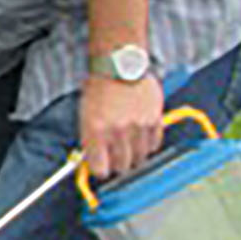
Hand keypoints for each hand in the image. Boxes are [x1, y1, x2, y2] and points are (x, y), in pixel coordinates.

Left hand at [81, 71, 169, 186]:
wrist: (119, 68)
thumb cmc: (98, 92)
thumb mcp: (85, 119)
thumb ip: (90, 142)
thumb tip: (93, 163)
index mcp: (96, 132)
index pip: (100, 169)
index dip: (101, 171)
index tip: (102, 169)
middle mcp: (118, 131)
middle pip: (122, 166)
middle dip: (118, 166)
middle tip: (117, 160)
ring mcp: (138, 125)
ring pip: (140, 158)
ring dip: (134, 157)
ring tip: (130, 149)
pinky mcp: (155, 118)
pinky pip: (155, 144)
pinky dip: (148, 146)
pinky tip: (142, 140)